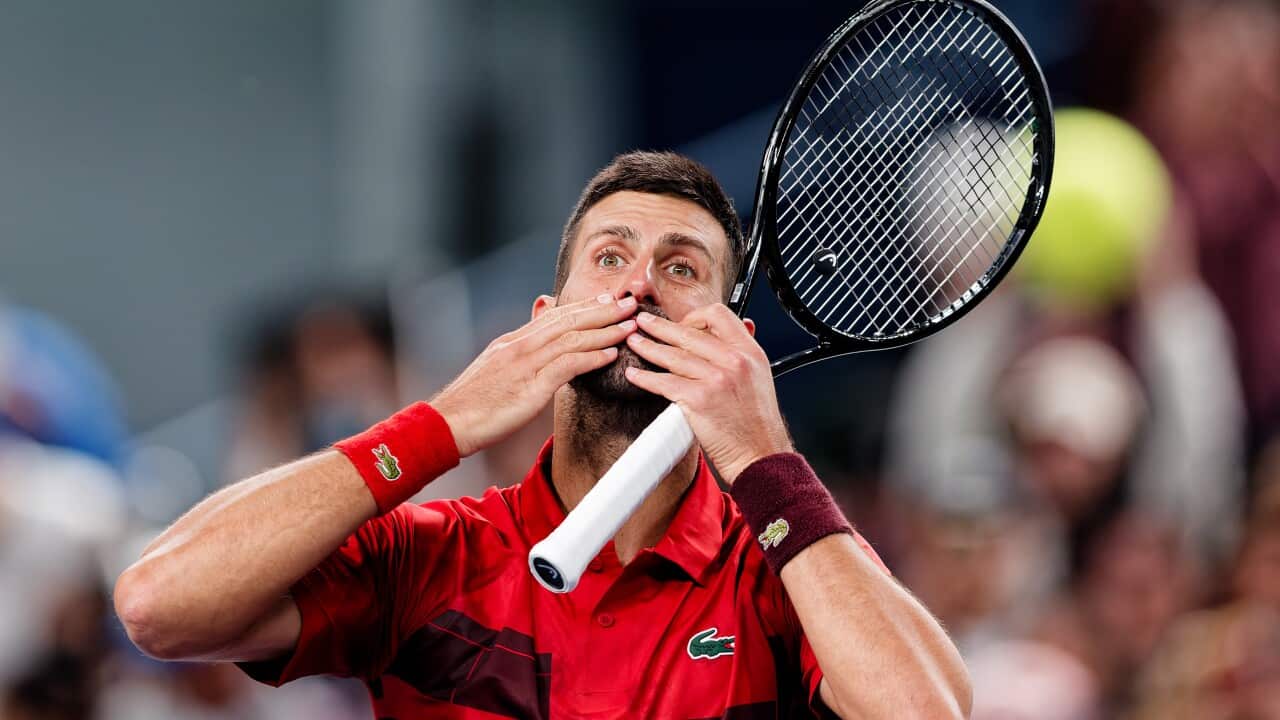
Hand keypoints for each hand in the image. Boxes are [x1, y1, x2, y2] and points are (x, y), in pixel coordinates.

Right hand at [432, 294, 638, 456]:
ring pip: (572, 338)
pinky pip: (567, 365)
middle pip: (568, 320)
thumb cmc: (472, 405)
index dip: (584, 307)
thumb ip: (519, 356)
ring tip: (630, 325)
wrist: (447, 424)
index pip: (555, 316)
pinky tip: (611, 354)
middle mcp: (520, 346)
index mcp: (512, 342)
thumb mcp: (495, 371)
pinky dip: (591, 357)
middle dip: (602, 310)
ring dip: (605, 330)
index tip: (607, 300)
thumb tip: (536, 348)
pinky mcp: (530, 387)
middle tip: (630, 302)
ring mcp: (525, 364)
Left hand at [621, 304, 792, 482]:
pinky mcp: (700, 399)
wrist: (761, 455)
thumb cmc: (757, 424)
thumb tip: (725, 339)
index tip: (681, 324)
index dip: (695, 317)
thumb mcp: (758, 378)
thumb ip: (741, 357)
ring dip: (648, 347)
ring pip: (673, 355)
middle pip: (689, 333)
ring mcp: (717, 378)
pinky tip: (634, 374)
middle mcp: (735, 361)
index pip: (719, 316)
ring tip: (634, 342)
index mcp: (750, 352)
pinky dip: (645, 378)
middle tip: (644, 322)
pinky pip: (665, 383)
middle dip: (660, 326)